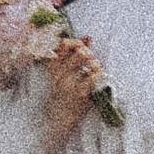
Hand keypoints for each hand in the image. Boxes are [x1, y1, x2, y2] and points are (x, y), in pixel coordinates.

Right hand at [41, 32, 106, 149]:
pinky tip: (99, 77)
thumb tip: (88, 38)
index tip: (79, 46)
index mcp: (53, 66)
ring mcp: (70, 83)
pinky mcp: (80, 93)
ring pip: (89, 63)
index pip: (62, 45)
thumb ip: (73, 53)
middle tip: (90, 60)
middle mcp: (60, 73)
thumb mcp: (63, 71)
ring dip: (96, 64)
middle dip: (89, 53)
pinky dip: (100, 74)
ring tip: (96, 69)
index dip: (74, 42)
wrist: (60, 115)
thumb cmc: (65, 90)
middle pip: (79, 52)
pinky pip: (95, 76)